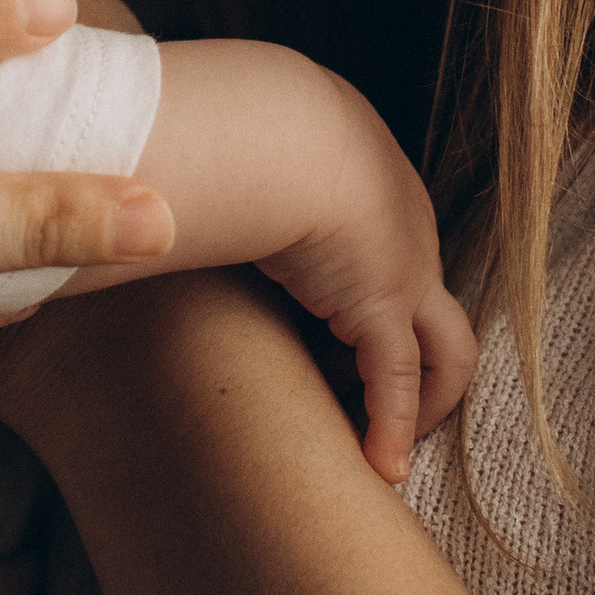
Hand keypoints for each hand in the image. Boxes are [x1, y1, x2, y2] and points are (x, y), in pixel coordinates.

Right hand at [254, 72, 480, 480]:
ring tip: (383, 446)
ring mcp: (406, 268)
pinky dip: (392, 428)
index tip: (331, 347)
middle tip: (368, 402)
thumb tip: (149, 200)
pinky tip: (381, 468)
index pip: (388, 257)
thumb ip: (220, 181)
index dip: (366, 311)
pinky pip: (399, 384)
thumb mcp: (246, 151)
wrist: (273, 125)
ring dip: (421, 404)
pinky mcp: (386, 305)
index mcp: (371, 182)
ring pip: (445, 351)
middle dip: (416, 361)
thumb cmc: (242, 126)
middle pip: (432, 308)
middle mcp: (405, 226)